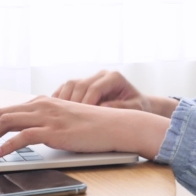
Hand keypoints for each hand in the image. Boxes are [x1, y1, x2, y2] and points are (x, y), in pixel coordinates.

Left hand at [0, 95, 169, 159]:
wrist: (115, 124)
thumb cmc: (93, 126)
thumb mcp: (64, 121)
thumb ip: (45, 124)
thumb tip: (25, 137)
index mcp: (43, 102)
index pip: (6, 110)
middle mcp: (42, 105)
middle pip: (0, 114)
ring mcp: (47, 117)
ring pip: (6, 123)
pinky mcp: (54, 131)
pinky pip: (23, 136)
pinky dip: (7, 146)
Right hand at [53, 70, 177, 116]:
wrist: (137, 104)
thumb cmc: (138, 106)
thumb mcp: (136, 108)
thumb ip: (122, 107)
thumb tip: (103, 108)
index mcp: (114, 77)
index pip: (94, 88)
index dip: (86, 103)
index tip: (82, 118)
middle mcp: (100, 75)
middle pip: (80, 85)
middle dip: (73, 103)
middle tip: (68, 120)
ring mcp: (90, 78)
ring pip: (70, 84)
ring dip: (63, 100)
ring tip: (60, 116)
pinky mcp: (82, 84)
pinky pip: (66, 88)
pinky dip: (59, 98)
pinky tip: (57, 111)